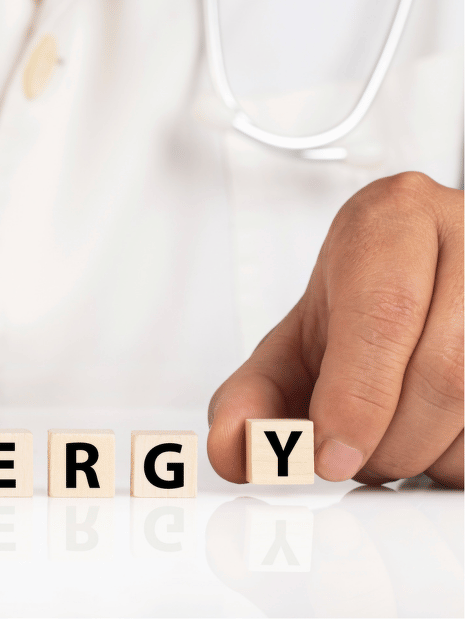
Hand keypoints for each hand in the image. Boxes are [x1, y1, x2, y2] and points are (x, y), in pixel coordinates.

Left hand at [208, 172, 462, 486]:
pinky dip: (462, 457)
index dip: (358, 396)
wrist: (418, 275)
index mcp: (393, 219)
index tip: (330, 455)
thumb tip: (236, 451)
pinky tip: (434, 438)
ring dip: (429, 454)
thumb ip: (250, 397)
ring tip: (389, 442)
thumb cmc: (358, 307)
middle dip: (390, 441)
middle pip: (444, 369)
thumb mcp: (292, 342)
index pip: (384, 311)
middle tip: (353, 458)